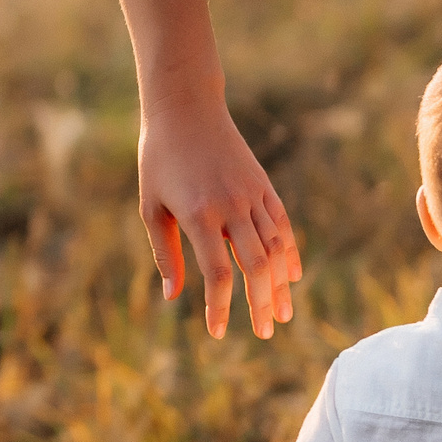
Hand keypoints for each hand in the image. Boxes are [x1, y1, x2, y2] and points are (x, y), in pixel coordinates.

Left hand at [139, 100, 300, 339]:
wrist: (186, 109)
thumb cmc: (159, 160)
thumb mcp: (150, 207)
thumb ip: (164, 253)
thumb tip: (172, 296)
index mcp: (199, 216)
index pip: (217, 274)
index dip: (220, 307)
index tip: (218, 333)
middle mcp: (231, 207)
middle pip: (255, 267)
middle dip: (260, 304)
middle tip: (263, 333)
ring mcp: (251, 195)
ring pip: (275, 248)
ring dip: (280, 285)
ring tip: (282, 315)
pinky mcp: (263, 185)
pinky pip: (282, 224)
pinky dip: (289, 252)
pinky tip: (291, 277)